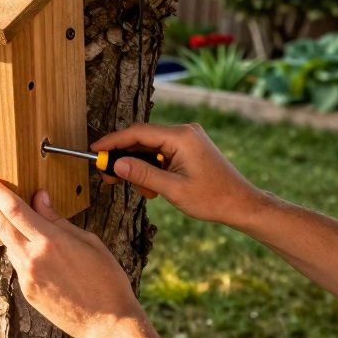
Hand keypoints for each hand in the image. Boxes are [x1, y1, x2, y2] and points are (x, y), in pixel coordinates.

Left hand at [0, 176, 142, 337]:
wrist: (107, 323)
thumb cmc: (106, 279)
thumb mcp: (88, 241)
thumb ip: (58, 220)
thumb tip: (39, 198)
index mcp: (51, 241)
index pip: (15, 210)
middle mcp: (33, 258)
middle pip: (1, 225)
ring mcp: (27, 277)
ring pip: (10, 245)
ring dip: (2, 229)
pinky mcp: (27, 291)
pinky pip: (19, 264)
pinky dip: (20, 251)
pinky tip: (27, 247)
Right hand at [92, 123, 262, 224]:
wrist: (242, 204)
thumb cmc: (213, 198)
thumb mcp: (173, 189)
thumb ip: (142, 174)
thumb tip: (116, 165)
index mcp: (181, 137)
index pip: (137, 133)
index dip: (113, 142)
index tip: (95, 151)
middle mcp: (184, 132)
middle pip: (142, 139)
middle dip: (124, 158)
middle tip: (107, 175)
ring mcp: (187, 139)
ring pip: (150, 148)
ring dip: (140, 167)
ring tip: (143, 190)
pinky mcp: (188, 147)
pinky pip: (161, 152)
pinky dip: (152, 168)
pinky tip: (153, 187)